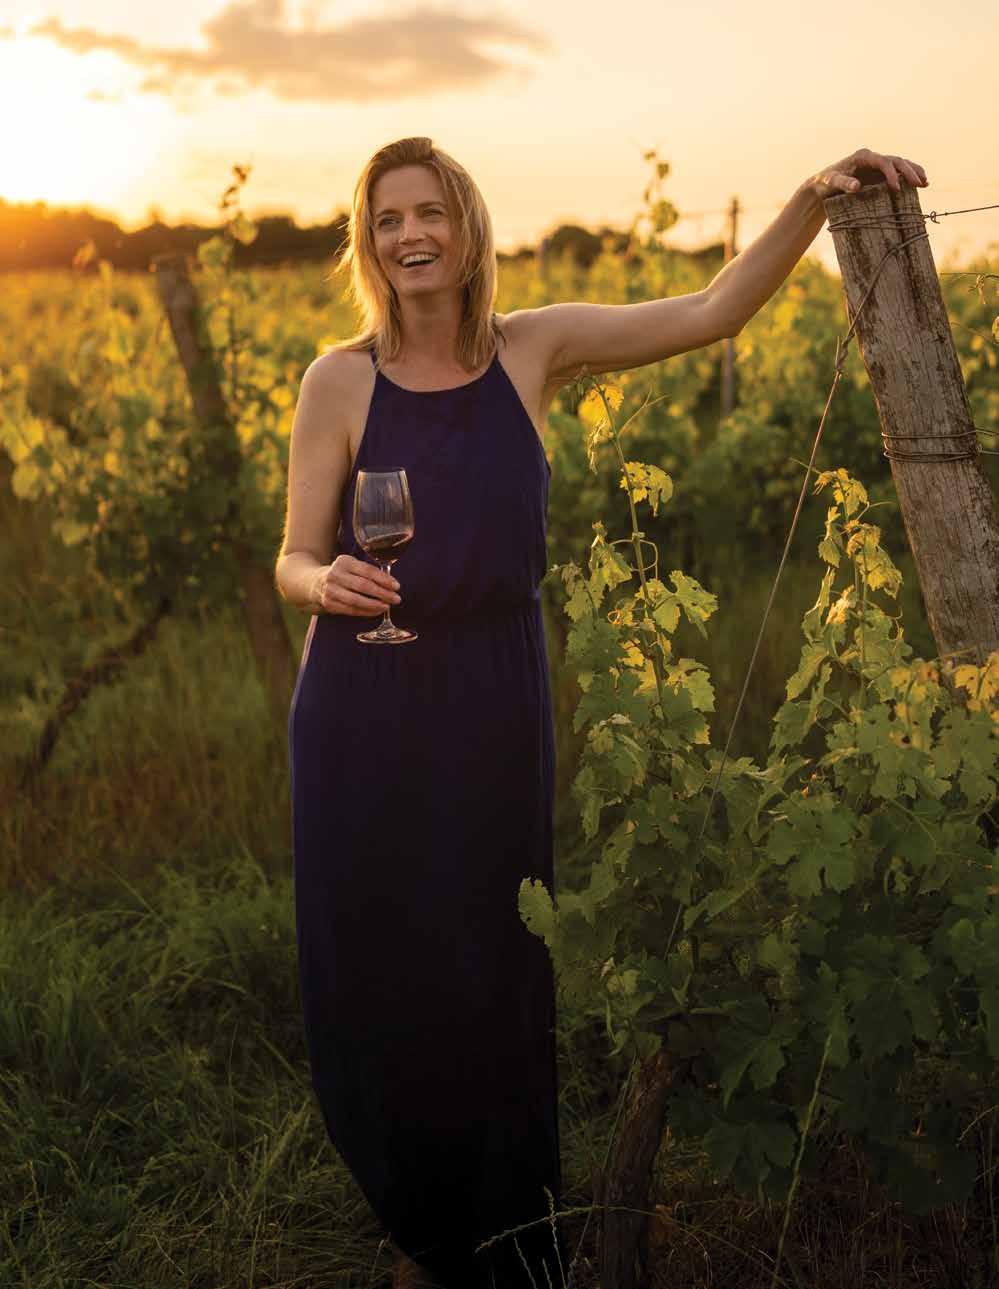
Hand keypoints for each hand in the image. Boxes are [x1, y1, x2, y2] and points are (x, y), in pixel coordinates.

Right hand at [313, 555, 400, 615]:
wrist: (314, 583)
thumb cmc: (342, 574)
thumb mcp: (351, 565)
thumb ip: (368, 571)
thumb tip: (391, 584)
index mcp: (344, 562)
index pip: (368, 571)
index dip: (384, 579)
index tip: (396, 586)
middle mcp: (335, 575)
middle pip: (363, 586)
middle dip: (382, 593)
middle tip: (396, 598)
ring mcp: (330, 590)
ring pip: (357, 600)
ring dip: (375, 605)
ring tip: (387, 606)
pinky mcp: (329, 604)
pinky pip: (351, 610)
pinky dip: (366, 612)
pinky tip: (376, 611)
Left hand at [807, 147, 928, 200]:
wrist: (822, 185)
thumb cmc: (825, 183)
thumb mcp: (831, 183)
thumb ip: (843, 183)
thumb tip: (856, 187)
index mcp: (863, 157)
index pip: (883, 162)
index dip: (891, 174)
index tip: (896, 189)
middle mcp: (873, 158)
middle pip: (896, 161)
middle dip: (908, 172)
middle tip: (919, 184)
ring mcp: (877, 165)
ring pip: (900, 165)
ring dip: (913, 172)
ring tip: (925, 183)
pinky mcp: (879, 174)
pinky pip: (898, 173)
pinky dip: (909, 177)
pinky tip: (921, 184)